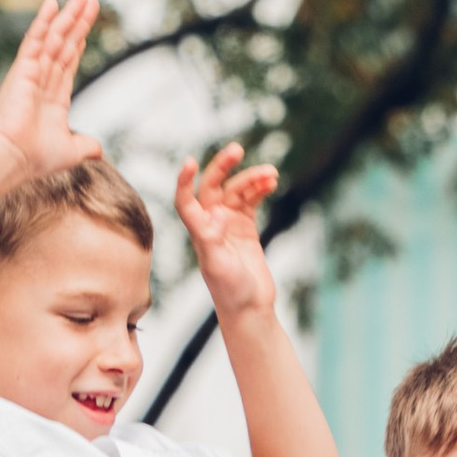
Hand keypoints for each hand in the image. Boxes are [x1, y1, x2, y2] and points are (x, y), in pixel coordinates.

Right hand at [0, 0, 99, 173]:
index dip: (79, 40)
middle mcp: (44, 79)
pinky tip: (52, 2)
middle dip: (78, 20)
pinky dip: (44, 21)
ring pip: (55, 36)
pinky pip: (36, 40)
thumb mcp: (70, 151)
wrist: (13, 157)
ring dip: (69, 15)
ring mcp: (33, 71)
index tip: (86, 24)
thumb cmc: (35, 157)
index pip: (69, 60)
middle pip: (66, 42)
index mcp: (54, 96)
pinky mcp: (23, 68)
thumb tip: (98, 150)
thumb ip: (85, 146)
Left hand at [175, 142, 279, 322]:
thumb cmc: (229, 290)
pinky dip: (260, 189)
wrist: (250, 307)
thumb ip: (210, 237)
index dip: (185, 181)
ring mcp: (229, 223)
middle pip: (214, 185)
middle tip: (237, 149)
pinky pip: (252, 200)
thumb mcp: (216, 263)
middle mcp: (211, 223)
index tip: (190, 162)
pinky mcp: (246, 227)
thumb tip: (213, 214)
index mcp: (198, 231)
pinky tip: (271, 182)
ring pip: (238, 191)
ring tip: (271, 174)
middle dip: (224, 166)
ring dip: (252, 178)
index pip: (186, 200)